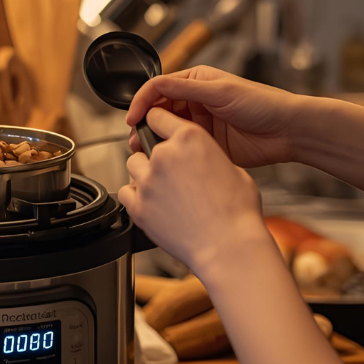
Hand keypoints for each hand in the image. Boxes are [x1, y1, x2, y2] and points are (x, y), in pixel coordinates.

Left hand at [118, 108, 273, 274]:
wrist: (228, 246)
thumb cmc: (238, 213)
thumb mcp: (233, 170)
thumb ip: (208, 157)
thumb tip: (201, 160)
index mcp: (190, 139)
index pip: (158, 117)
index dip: (157, 123)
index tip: (156, 130)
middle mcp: (165, 155)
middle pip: (144, 146)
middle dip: (155, 156)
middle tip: (170, 173)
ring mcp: (149, 181)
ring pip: (132, 166)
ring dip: (144, 174)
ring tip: (161, 189)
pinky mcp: (139, 207)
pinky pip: (125, 193)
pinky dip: (135, 196)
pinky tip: (151, 203)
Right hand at [126, 65, 306, 167]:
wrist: (287, 131)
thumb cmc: (263, 103)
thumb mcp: (220, 91)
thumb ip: (185, 90)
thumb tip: (155, 88)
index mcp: (196, 82)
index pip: (159, 88)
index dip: (142, 102)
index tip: (132, 119)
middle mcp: (197, 102)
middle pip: (160, 111)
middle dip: (145, 124)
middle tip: (136, 140)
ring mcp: (202, 125)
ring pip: (169, 132)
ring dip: (156, 141)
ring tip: (147, 152)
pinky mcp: (208, 146)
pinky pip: (184, 149)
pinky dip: (172, 154)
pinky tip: (167, 160)